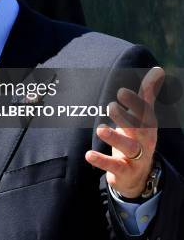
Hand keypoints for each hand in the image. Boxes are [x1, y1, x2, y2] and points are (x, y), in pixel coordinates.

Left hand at [85, 67, 163, 197]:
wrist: (139, 177)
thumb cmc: (137, 138)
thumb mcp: (143, 118)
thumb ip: (147, 94)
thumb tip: (158, 69)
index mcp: (147, 125)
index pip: (144, 112)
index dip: (135, 102)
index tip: (121, 91)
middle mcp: (144, 140)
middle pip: (138, 128)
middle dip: (125, 116)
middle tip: (110, 106)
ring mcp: (136, 157)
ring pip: (128, 147)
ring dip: (114, 137)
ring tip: (100, 129)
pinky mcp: (124, 171)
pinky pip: (114, 166)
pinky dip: (102, 161)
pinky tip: (88, 155)